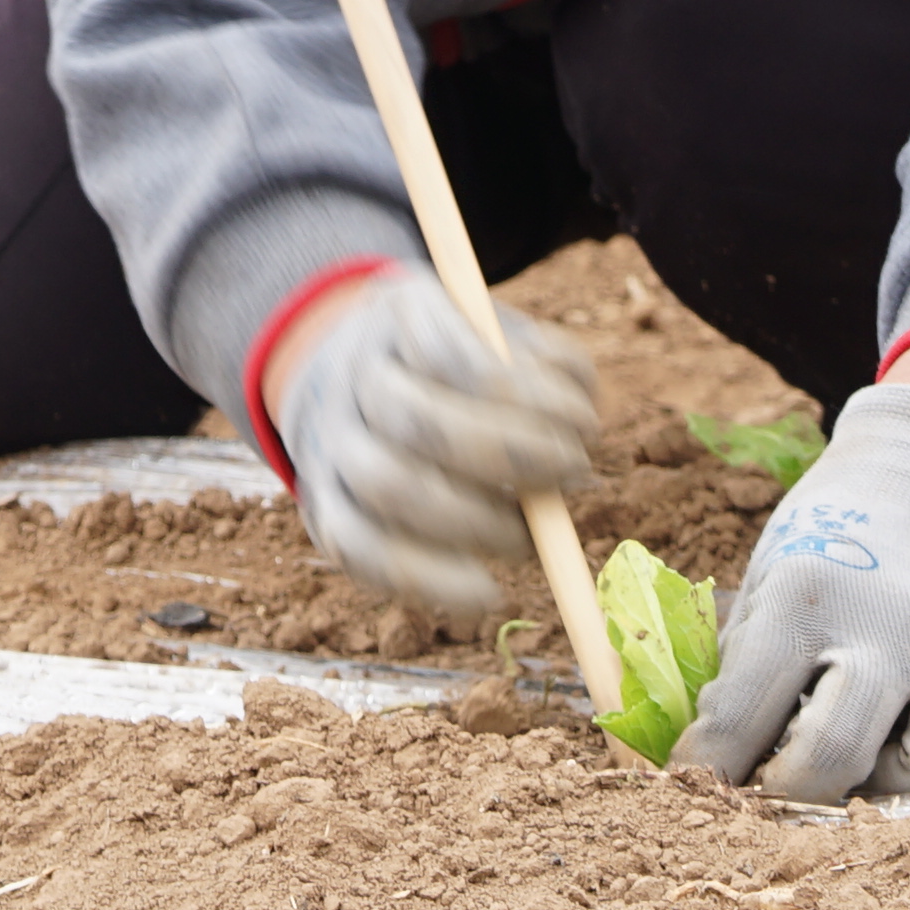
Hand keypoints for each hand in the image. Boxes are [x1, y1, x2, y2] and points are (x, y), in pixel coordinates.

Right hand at [259, 270, 599, 617]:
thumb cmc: (454, 357)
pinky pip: (360, 552)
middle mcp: (352, 377)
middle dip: (509, 457)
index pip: (452, 354)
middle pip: (418, 421)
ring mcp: (330, 445)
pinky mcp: (323, 508)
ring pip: (389, 488)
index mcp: (398, 316)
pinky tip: (486, 593)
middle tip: (572, 474)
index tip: (586, 425)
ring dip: (477, 522)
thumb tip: (580, 424)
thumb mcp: (499, 332)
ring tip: (531, 537)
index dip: (525, 396)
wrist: (345, 372)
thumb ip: (547, 365)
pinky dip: (429, 580)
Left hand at [673, 382, 909, 796]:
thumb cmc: (823, 559)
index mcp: (810, 595)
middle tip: (776, 801)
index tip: (695, 790)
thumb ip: (738, 681)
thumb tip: (706, 783)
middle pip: (837, 754)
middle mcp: (896, 624)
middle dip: (792, 800)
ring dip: (890, 801)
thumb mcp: (765, 593)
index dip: (709, 769)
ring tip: (861, 783)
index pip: (744, 712)